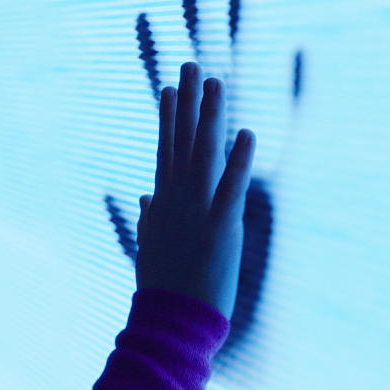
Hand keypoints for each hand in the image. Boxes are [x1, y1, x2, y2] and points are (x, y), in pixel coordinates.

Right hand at [135, 62, 255, 319]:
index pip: (166, 151)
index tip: (170, 88)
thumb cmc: (164, 287)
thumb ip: (147, 217)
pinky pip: (230, 188)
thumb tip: (142, 198)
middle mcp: (175, 200)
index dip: (170, 118)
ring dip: (209, 117)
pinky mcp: (219, 228)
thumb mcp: (150, 246)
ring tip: (214, 83)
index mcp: (162, 203)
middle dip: (187, 103)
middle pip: (181, 142)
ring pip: (203, 155)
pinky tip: (247, 132)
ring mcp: (196, 211)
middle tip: (191, 67)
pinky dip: (239, 160)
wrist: (170, 322)